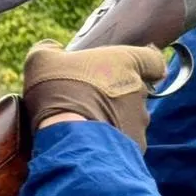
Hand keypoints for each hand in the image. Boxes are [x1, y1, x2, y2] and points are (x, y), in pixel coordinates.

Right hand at [23, 42, 167, 150]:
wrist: (70, 138)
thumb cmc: (59, 90)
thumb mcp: (42, 59)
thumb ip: (50, 49)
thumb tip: (52, 48)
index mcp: (126, 61)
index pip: (153, 60)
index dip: (146, 65)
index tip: (132, 70)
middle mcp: (140, 90)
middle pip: (136, 91)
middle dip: (117, 97)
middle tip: (89, 101)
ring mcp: (140, 121)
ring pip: (130, 119)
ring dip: (113, 120)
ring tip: (84, 126)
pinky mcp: (135, 147)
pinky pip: (123, 143)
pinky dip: (109, 144)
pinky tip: (88, 145)